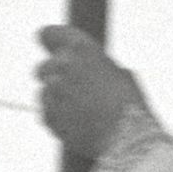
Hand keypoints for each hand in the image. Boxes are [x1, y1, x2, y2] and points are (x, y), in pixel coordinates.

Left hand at [36, 24, 149, 160]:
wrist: (127, 137)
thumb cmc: (129, 104)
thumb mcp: (118, 72)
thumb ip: (94, 65)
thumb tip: (86, 68)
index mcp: (81, 48)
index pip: (47, 33)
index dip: (48, 41)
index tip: (49, 47)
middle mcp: (62, 65)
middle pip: (43, 68)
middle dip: (54, 78)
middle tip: (74, 91)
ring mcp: (52, 91)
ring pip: (43, 92)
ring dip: (56, 100)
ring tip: (82, 112)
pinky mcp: (48, 115)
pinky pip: (46, 114)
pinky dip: (57, 119)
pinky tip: (78, 125)